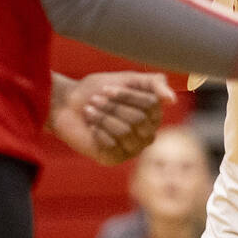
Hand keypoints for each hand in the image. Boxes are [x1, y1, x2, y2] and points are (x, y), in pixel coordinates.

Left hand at [49, 71, 175, 164]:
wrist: (66, 105)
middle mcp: (147, 132)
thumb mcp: (127, 79)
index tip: (107, 88)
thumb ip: (154, 83)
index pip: (151, 105)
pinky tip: (90, 128)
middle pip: (139, 119)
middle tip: (95, 99)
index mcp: (153, 113)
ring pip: (125, 132)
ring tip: (90, 111)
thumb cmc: (97, 89)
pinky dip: (98, 132)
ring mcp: (132, 147)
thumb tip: (172, 100)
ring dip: (103, 118)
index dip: (128, 96)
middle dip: (113, 107)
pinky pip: (112, 145)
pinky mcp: (114, 158)